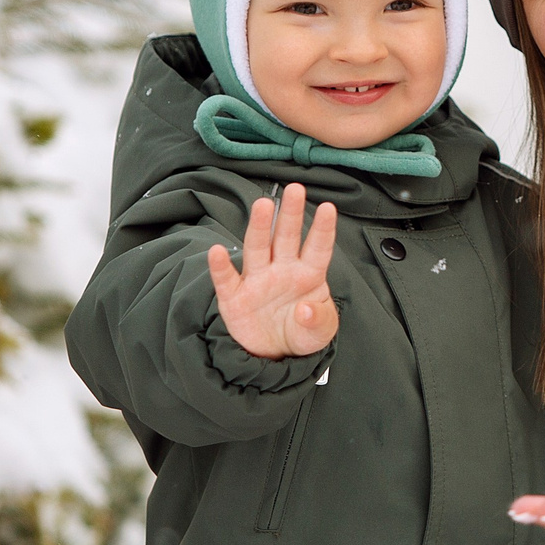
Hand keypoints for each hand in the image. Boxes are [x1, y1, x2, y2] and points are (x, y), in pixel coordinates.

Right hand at [207, 182, 338, 358]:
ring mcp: (257, 280)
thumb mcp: (320, 333)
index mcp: (308, 274)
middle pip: (285, 237)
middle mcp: (282, 270)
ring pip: (257, 248)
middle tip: (295, 189)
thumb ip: (318, 320)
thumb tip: (305, 309)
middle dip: (289, 214)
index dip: (322, 229)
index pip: (318, 248)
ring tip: (263, 205)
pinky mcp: (234, 297)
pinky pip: (227, 279)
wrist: (274, 354)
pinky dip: (221, 266)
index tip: (328, 207)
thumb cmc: (301, 332)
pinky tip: (217, 251)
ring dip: (259, 227)